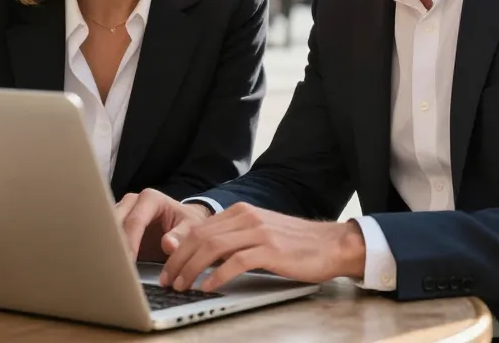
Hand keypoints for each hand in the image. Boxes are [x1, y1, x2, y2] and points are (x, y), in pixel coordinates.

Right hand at [116, 188, 211, 261]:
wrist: (183, 223)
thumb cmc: (186, 224)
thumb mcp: (191, 228)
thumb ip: (181, 236)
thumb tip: (168, 245)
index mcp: (150, 199)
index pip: (135, 221)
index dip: (130, 242)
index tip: (129, 262)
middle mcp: (132, 201)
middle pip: (115, 222)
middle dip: (115, 244)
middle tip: (115, 267)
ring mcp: (121, 212)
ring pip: (107, 228)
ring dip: (108, 247)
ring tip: (110, 267)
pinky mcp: (116, 225)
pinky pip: (107, 236)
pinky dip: (108, 249)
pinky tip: (109, 264)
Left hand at [159, 202, 365, 292]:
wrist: (331, 244)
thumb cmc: (294, 244)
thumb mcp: (258, 235)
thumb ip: (232, 239)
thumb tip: (200, 252)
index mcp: (241, 211)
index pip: (200, 228)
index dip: (178, 249)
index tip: (168, 268)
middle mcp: (247, 217)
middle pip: (201, 236)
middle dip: (179, 259)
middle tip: (168, 280)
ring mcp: (259, 232)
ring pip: (213, 247)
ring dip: (192, 268)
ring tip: (182, 285)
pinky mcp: (271, 250)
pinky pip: (236, 262)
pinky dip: (217, 275)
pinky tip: (208, 286)